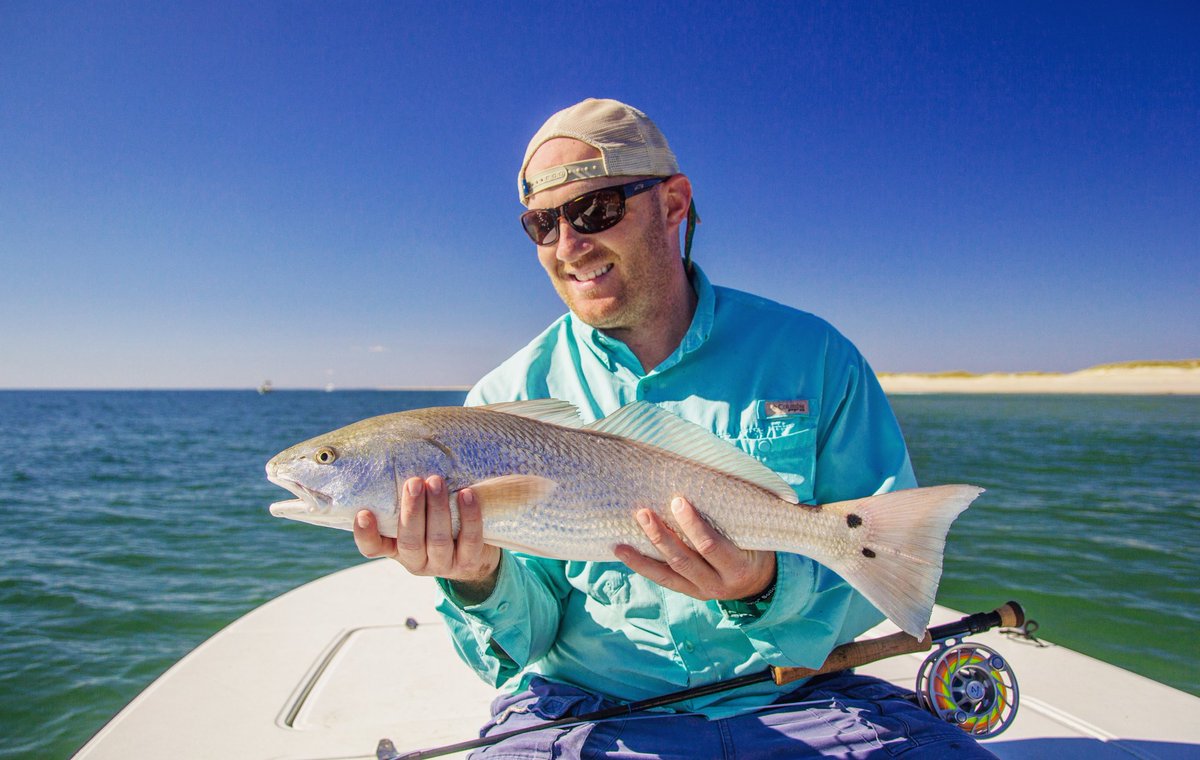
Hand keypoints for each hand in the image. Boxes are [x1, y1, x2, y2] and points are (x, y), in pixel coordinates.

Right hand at [353, 475, 500, 597]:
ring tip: (436, 482)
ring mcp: (443, 564)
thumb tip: (399, 453)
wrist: (474, 551)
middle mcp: (416, 561)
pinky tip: (467, 494)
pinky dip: (469, 516)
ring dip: (437, 509)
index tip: (364, 513)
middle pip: (409, 541)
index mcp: (395, 548)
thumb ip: (404, 497)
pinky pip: (470, 540)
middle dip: (411, 510)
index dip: (366, 534)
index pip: (372, 548)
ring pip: (438, 540)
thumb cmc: (436, 522)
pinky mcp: (469, 562)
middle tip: (413, 482)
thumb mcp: (417, 515)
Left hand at [614, 496, 775, 601]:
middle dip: (662, 537)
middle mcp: (718, 584)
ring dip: (646, 551)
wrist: (760, 582)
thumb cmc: (756, 546)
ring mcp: (702, 590)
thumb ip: (737, 516)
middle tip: (644, 513)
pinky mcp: (689, 592)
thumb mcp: (754, 535)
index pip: (711, 546)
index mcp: (737, 567)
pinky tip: (623, 551)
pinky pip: (662, 579)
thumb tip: (714, 476)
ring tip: (622, 537)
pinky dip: (642, 565)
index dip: (693, 526)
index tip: (678, 502)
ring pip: (669, 571)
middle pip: (684, 560)